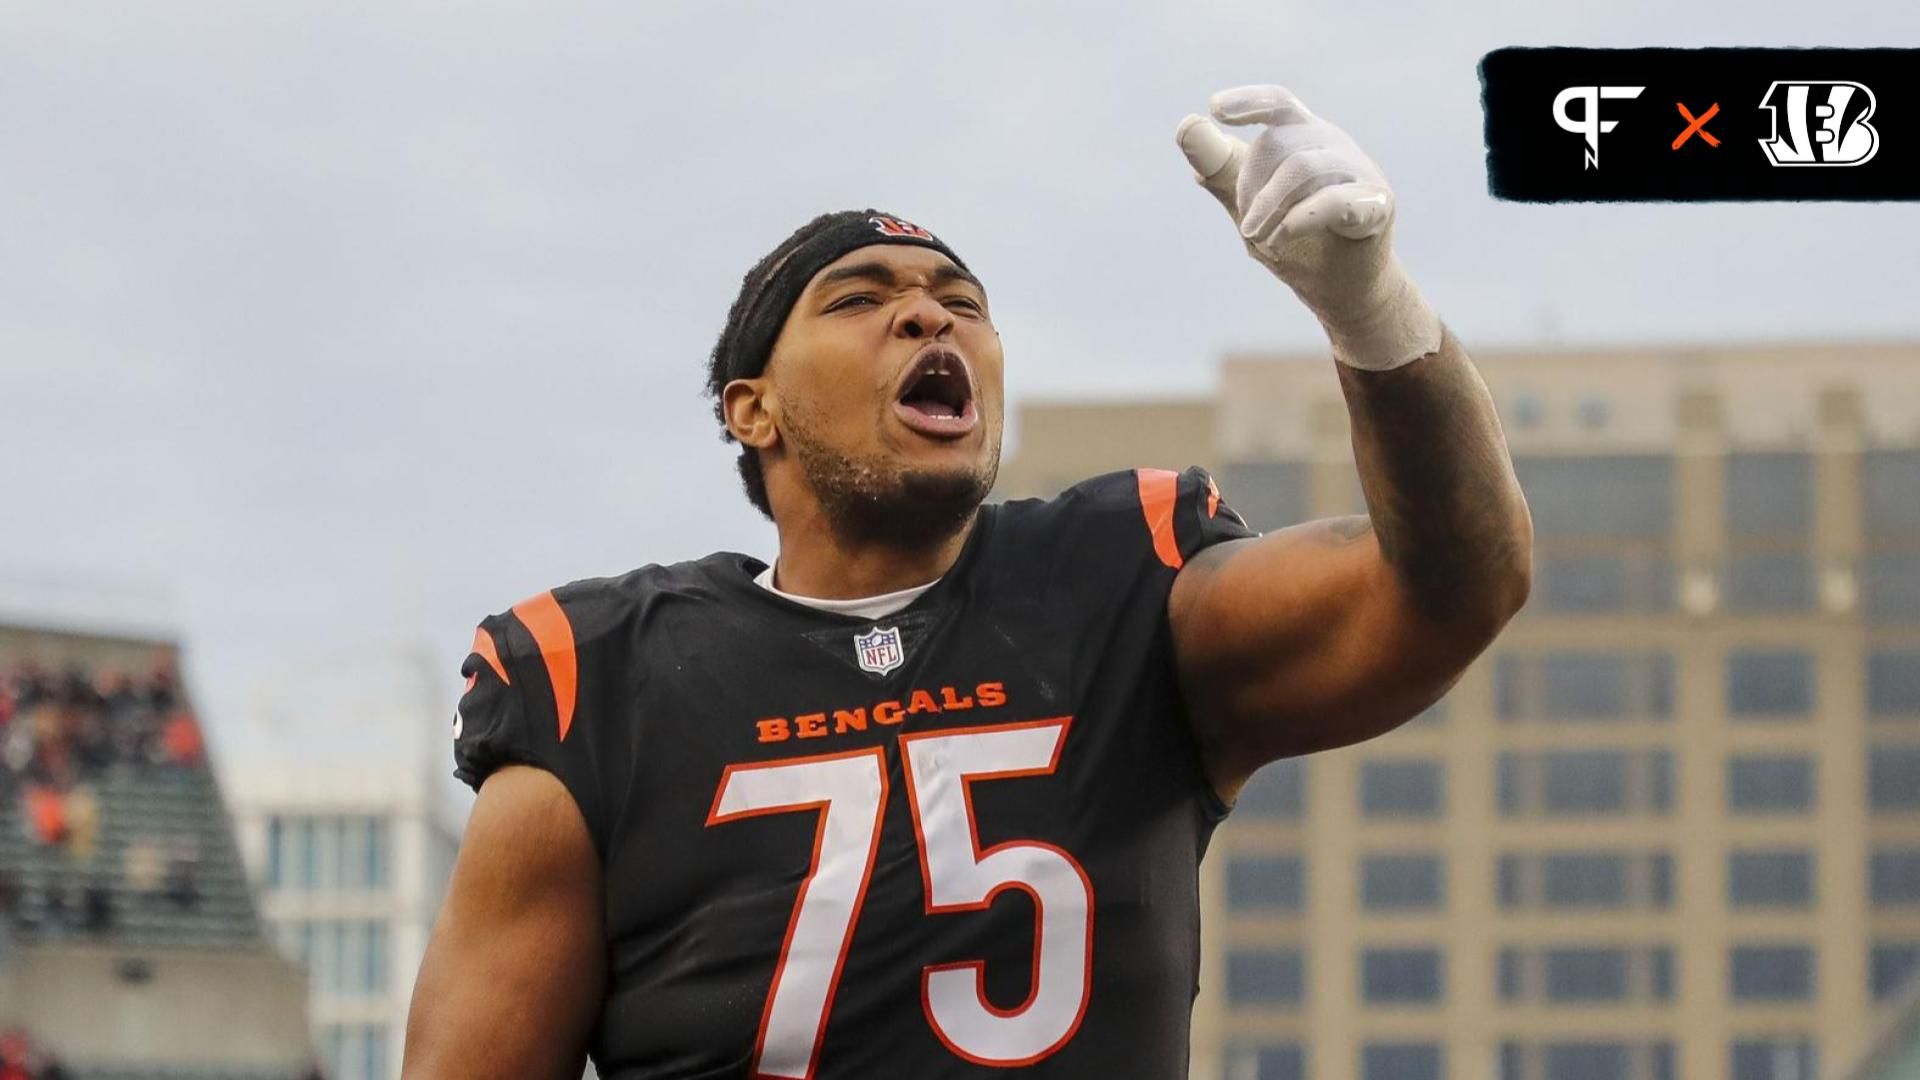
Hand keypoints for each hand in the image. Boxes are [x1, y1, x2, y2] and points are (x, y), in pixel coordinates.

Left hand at [1177, 85, 1440, 370]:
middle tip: (1247, 226)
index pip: (1277, 104)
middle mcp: (1334, 145)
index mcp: (1303, 137)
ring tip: (1259, 239)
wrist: (1340, 290)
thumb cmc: (1297, 242)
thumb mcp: (1250, 208)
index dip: (1248, 102)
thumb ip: (1222, 172)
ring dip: (1269, 206)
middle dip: (1249, 185)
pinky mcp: (1378, 204)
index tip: (1214, 108)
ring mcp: (1361, 170)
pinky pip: (1333, 200)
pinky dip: (1299, 219)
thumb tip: (1187, 127)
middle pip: (1279, 142)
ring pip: (1302, 167)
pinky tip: (1281, 237)